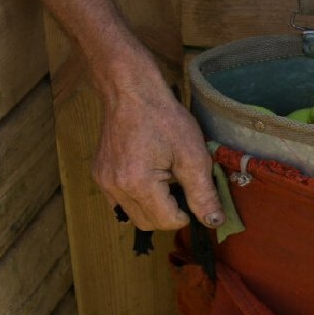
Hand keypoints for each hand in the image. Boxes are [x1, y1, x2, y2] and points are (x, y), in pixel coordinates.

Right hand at [94, 66, 222, 230]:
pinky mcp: (99, 175)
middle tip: (180, 187)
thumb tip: (214, 221)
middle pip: (148, 224)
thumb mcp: (192, 155)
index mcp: (138, 183)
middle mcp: (115, 187)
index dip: (185, 215)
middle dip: (169, 214)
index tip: (192, 194)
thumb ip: (203, 193)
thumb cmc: (164, 118)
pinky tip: (149, 180)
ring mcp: (104, 182)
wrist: (130, 91)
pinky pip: (120, 203)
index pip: (166, 222)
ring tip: (165, 180)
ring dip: (153, 208)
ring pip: (133, 216)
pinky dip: (137, 200)